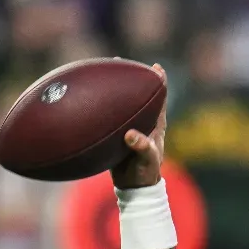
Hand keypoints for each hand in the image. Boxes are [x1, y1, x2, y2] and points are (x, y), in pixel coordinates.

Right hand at [111, 63, 167, 188]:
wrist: (134, 186)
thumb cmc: (146, 173)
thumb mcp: (147, 160)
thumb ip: (142, 147)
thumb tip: (131, 134)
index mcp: (156, 125)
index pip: (160, 99)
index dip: (159, 82)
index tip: (156, 67)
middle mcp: (144, 122)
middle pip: (140, 95)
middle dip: (134, 78)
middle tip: (122, 62)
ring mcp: (131, 127)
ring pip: (124, 103)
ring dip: (116, 90)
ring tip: (104, 72)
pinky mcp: (117, 134)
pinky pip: (110, 116)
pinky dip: (102, 107)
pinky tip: (87, 99)